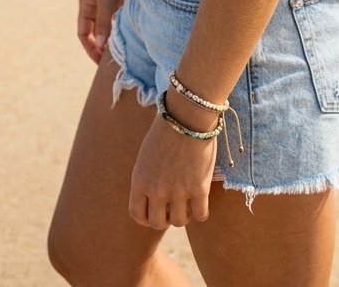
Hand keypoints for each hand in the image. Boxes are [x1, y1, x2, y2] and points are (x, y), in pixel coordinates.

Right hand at [77, 0, 123, 64]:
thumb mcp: (107, 0)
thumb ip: (103, 23)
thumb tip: (99, 47)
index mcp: (86, 5)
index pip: (83, 34)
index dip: (90, 49)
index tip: (100, 62)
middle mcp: (94, 5)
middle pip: (94, 32)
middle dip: (100, 47)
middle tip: (111, 62)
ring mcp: (107, 3)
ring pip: (107, 27)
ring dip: (112, 38)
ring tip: (121, 52)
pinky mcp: (120, 0)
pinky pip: (118, 19)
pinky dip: (121, 28)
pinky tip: (130, 36)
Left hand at [129, 101, 216, 228]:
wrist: (188, 115)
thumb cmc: (167, 130)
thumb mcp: (146, 155)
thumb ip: (148, 179)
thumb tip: (154, 199)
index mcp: (140, 180)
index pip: (137, 215)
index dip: (147, 217)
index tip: (156, 211)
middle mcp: (156, 190)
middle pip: (158, 223)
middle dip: (166, 217)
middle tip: (173, 206)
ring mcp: (178, 192)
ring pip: (180, 221)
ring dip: (184, 214)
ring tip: (188, 201)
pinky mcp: (199, 189)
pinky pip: (200, 215)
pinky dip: (201, 211)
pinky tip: (201, 200)